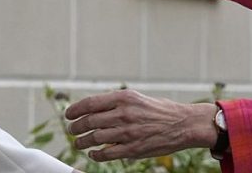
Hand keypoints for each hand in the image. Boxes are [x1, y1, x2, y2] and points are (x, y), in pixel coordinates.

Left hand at [65, 90, 217, 160]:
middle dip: (76, 127)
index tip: (69, 115)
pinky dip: (96, 154)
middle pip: (89, 121)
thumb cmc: (159, 110)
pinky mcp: (133, 149)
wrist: (182, 124)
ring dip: (82, 142)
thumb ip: (115, 103)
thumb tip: (92, 108)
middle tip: (71, 130)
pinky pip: (107, 153)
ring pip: (95, 138)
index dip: (75, 110)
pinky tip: (93, 154)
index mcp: (124, 98)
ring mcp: (128, 132)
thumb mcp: (136, 98)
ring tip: (78, 144)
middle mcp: (124, 114)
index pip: (90, 103)